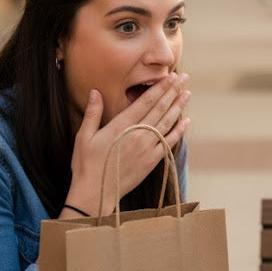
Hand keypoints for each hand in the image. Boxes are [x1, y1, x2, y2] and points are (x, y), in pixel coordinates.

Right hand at [67, 73, 190, 215]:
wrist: (94, 194)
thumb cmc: (86, 165)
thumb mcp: (83, 137)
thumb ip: (93, 113)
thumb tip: (95, 91)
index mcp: (121, 126)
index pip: (146, 101)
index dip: (160, 88)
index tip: (171, 76)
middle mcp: (137, 134)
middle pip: (160, 108)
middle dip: (173, 92)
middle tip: (184, 78)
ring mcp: (147, 148)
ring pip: (167, 123)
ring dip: (178, 107)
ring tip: (187, 94)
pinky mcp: (152, 161)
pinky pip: (169, 142)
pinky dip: (179, 131)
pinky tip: (186, 121)